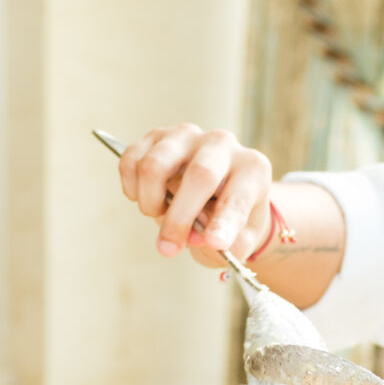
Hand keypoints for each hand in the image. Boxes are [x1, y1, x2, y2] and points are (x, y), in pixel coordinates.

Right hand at [117, 125, 272, 265]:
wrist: (213, 192)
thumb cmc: (229, 217)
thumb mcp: (241, 239)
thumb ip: (229, 244)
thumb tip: (201, 239)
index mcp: (252, 168)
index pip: (239, 195)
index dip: (225, 221)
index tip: (215, 243)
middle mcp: (222, 144)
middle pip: (199, 174)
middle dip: (180, 218)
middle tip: (169, 248)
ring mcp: (187, 136)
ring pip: (155, 165)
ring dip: (150, 201)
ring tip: (158, 214)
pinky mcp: (157, 136)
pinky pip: (132, 160)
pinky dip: (131, 187)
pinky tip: (144, 198)